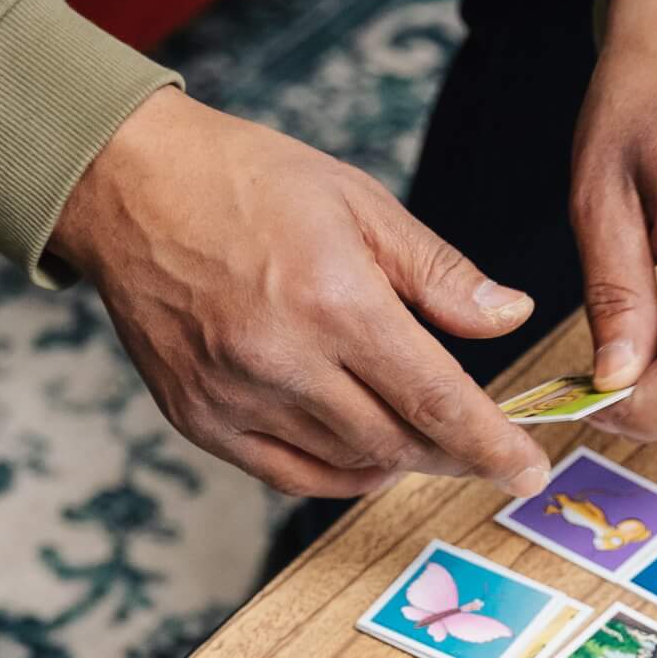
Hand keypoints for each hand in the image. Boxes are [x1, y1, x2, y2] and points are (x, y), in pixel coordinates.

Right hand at [51, 89, 549, 499]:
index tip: (527, 473)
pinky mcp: (198, 420)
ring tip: (419, 435)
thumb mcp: (359, 204)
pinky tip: (361, 452)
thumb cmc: (245, 182)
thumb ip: (438, 274)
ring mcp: (234, 399)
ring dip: (397, 461)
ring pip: (345, 465)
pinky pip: (287, 475)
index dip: (491, 445)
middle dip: (452, 455)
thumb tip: (510, 318)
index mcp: (335, 301)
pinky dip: (338, 474)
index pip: (436, 399)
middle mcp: (283, 362)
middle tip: (482, 447)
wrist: (129, 191)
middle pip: (396, 444)